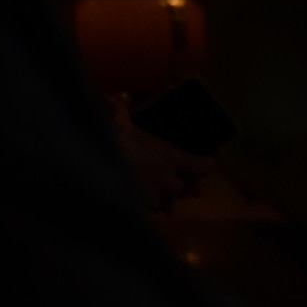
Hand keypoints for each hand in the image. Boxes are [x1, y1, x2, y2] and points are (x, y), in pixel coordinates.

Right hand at [109, 94, 214, 212]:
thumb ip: (119, 108)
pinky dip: (134, 206)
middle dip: (174, 185)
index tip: (209, 164)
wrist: (97, 166)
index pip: (197, 164)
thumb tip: (116, 96)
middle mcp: (163, 178)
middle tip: (166, 180)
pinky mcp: (131, 206)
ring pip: (157, 203)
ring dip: (154, 198)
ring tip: (143, 194)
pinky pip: (137, 210)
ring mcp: (147, 195)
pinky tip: (125, 202)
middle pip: (178, 188)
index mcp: (167, 155)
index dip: (204, 165)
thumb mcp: (117, 117)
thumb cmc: (115, 138)